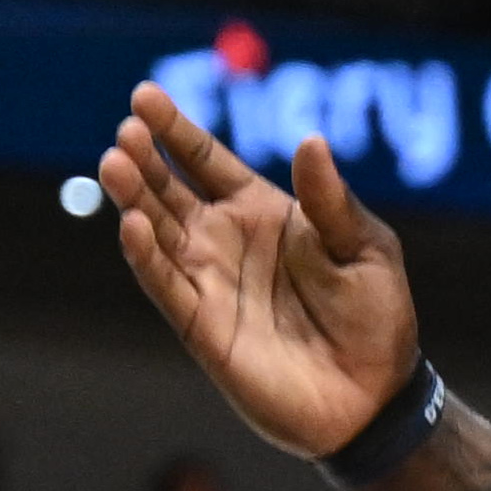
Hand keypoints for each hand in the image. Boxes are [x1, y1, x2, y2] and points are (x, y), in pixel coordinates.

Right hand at [98, 97, 420, 461]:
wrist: (375, 394)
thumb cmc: (375, 315)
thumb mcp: (363, 246)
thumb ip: (330, 201)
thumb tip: (311, 140)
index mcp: (261, 211)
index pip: (205, 160)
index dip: (175, 130)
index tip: (143, 96)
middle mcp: (224, 241)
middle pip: (169, 191)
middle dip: (144, 159)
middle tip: (125, 130)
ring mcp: (208, 283)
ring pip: (157, 233)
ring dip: (133, 199)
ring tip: (115, 162)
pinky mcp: (202, 327)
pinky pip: (166, 286)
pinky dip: (146, 257)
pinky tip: (131, 224)